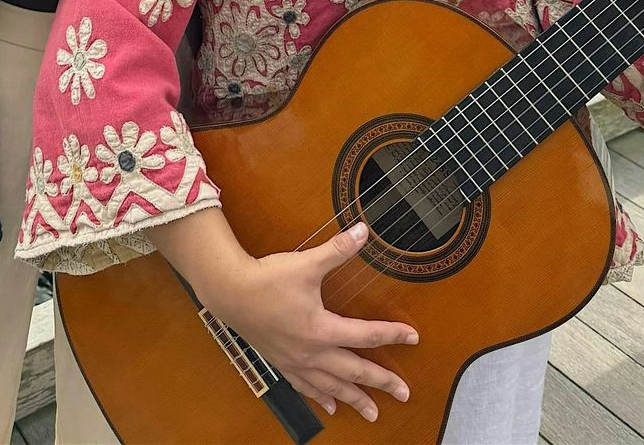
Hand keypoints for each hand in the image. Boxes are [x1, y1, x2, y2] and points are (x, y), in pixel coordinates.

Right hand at [207, 223, 416, 422]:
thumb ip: (338, 249)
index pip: (366, 334)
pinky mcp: (283, 363)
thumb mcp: (306, 262)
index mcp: (321, 329)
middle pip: (353, 371)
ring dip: (354, 400)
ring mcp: (296, 362)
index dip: (392, 335)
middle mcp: (312, 352)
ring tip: (373, 413)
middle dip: (380, 382)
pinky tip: (329, 407)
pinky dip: (321, 398)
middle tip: (404, 394)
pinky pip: (306, 387)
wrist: (230, 292)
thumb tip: (364, 231)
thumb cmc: (268, 278)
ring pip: (331, 387)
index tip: (413, 337)